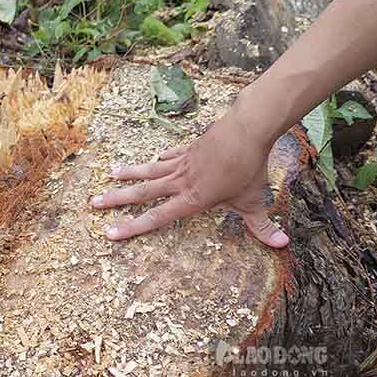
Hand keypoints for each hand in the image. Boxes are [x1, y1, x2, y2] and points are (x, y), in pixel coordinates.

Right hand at [89, 110, 289, 247]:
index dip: (133, 227)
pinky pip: (168, 157)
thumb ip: (264, 226)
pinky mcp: (188, 149)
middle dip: (117, 200)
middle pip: (143, 193)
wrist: (246, 129)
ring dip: (128, 176)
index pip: (158, 217)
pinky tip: (151, 162)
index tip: (111, 233)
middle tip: (94, 203)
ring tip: (107, 176)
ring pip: (149, 172)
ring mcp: (182, 163)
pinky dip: (158, 161)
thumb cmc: (249, 168)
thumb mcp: (255, 201)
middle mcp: (181, 181)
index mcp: (192, 198)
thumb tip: (282, 246)